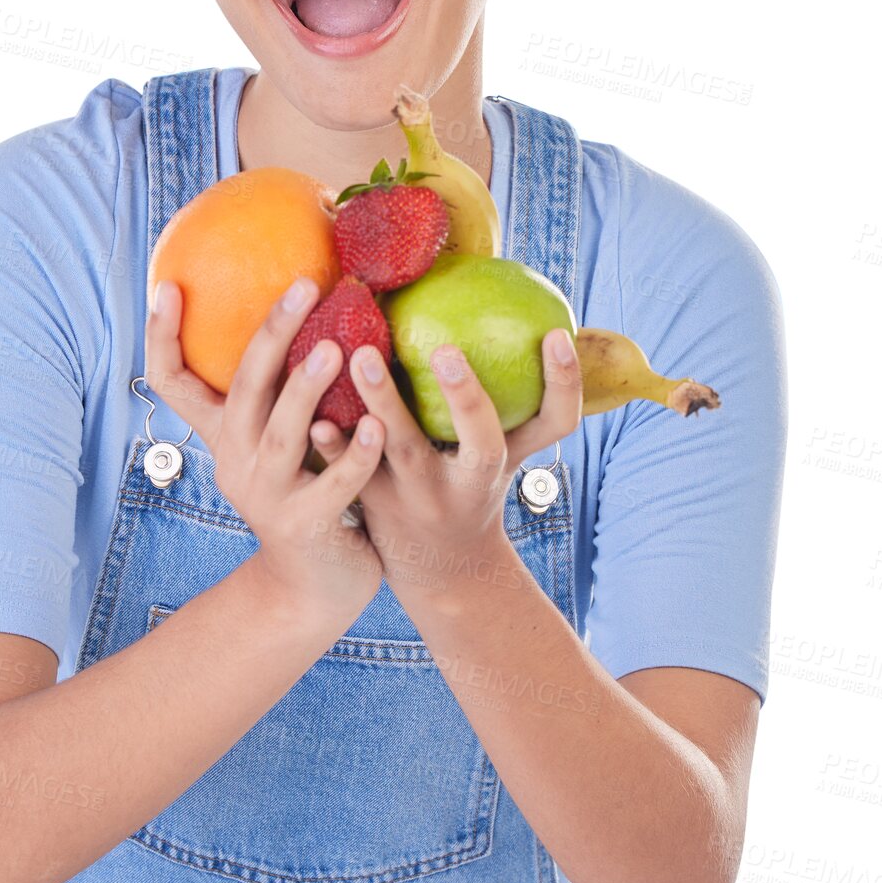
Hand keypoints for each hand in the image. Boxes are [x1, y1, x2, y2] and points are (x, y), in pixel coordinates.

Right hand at [145, 276, 387, 621]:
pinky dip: (353, 457)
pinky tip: (376, 427)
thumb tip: (304, 310)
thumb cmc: (307, 494)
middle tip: (304, 287)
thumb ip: (284, 392)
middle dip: (270, 336)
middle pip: (241, 392)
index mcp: (225, 436)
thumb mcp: (282, 442)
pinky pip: (332, 487)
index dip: (163, 336)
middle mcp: (236, 462)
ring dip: (305, 391)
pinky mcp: (305, 528)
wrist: (314, 590)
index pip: (173, 382)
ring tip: (334, 349)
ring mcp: (267, 498)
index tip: (168, 284)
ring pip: (282, 436)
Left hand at [308, 331, 582, 592]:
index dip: (564, 383)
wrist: (443, 574)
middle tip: (447, 349)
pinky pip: (353, 472)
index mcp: (508, 461)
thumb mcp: (504, 451)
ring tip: (361, 355)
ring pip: (406, 451)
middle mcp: (471, 483)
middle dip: (467, 399)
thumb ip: (510, 396)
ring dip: (385, 402)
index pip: (554, 424)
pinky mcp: (377, 507)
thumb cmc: (473, 488)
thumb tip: (516, 309)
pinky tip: (317, 419)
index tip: (555, 334)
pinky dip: (335, 446)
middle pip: (481, 444)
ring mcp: (423, 498)